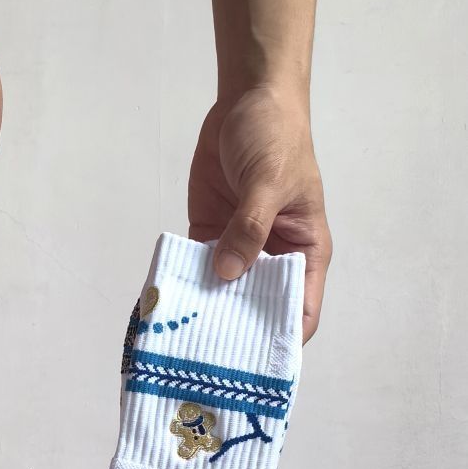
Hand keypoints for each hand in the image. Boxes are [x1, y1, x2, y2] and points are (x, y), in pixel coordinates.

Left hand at [188, 85, 331, 340]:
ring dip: (205, 312)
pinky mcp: (209, 236)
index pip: (299, 310)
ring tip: (180, 342)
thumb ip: (250, 228)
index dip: (282, 340)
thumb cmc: (276, 138)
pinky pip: (195, 269)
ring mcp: (239, 249)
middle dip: (236, 333)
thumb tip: (227, 273)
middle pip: (257, 310)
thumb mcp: (268, 182)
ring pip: (223, 293)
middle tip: (207, 364)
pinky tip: (165, 305)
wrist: (247, 101)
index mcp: (304, 252)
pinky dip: (183, 285)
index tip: (257, 368)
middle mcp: (272, 258)